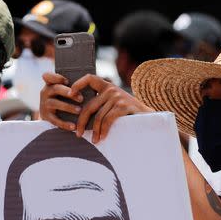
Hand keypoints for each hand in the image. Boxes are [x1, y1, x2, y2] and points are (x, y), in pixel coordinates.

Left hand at [39, 73, 153, 142]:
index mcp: (107, 87)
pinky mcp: (124, 106)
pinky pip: (108, 120)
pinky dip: (103, 131)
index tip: (70, 94)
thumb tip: (81, 118)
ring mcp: (118, 97)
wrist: (150, 118)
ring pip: (99, 116)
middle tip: (78, 134)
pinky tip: (102, 138)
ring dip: (95, 131)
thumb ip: (101, 105)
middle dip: (82, 121)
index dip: (78, 84)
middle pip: (89, 105)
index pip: (89, 78)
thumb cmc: (129, 115)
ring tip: (94, 141)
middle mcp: (112, 89)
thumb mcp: (114, 105)